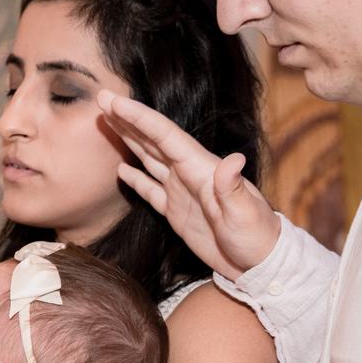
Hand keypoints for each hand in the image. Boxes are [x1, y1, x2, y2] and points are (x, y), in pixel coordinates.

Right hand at [97, 89, 280, 280]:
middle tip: (102, 98)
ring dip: (129, 139)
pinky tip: (122, 168)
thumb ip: (234, 188)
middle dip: (128, 119)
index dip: (139, 118)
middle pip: (153, 140)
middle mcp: (189, 174)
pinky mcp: (177, 212)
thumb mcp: (245, 214)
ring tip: (107, 120)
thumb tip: (233, 159)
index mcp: (202, 169)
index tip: (115, 102)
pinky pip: (151, 190)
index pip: (165, 137)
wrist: (259, 264)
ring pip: (149, 159)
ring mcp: (182, 192)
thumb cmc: (257, 237)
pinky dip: (135, 178)